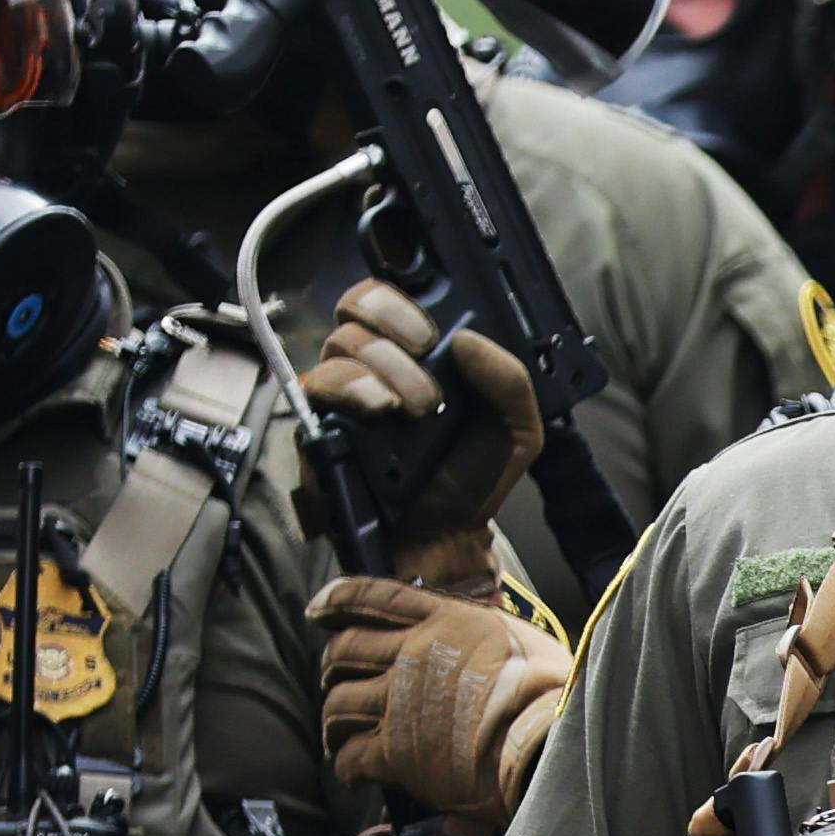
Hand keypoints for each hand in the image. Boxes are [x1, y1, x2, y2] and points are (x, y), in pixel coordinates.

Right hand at [296, 278, 543, 577]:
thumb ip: (510, 380)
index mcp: (414, 355)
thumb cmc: (473, 478)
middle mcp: (372, 367)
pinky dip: (353, 393)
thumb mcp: (516, 427)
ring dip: (383, 369)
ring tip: (419, 408)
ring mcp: (342, 396)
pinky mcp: (320, 425)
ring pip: (337, 348)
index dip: (396, 299)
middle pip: (352, 311)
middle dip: (392, 326)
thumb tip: (467, 340)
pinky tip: (382, 412)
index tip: (430, 331)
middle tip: (426, 358)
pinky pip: (318, 391)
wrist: (447, 537)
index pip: (384, 298)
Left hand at [312, 573, 567, 835]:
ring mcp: (398, 703)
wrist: (547, 743)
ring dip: (333, 721)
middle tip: (335, 681)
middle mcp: (411, 655)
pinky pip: (350, 755)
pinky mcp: (394, 752)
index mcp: (444, 622)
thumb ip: (491, 640)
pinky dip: (344, 765)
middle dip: (333, 667)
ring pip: (339, 703)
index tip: (319, 609)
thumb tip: (490, 651)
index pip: (373, 598)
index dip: (338, 601)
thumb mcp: (526, 642)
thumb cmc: (554, 697)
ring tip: (338, 735)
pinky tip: (351, 773)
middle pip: (345, 652)